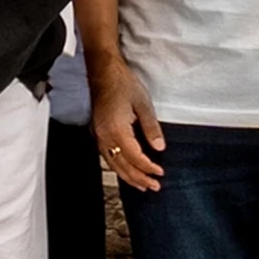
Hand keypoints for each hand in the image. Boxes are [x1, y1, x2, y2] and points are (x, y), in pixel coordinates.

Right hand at [90, 57, 163, 193]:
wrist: (103, 71)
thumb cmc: (123, 84)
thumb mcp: (143, 104)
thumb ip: (151, 127)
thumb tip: (159, 148)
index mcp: (117, 129)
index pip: (134, 157)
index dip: (148, 167)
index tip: (161, 173)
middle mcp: (105, 135)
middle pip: (122, 165)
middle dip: (139, 178)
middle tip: (154, 186)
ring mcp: (99, 134)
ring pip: (112, 163)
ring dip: (127, 176)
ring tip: (141, 185)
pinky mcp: (98, 131)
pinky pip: (106, 156)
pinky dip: (117, 167)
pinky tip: (124, 169)